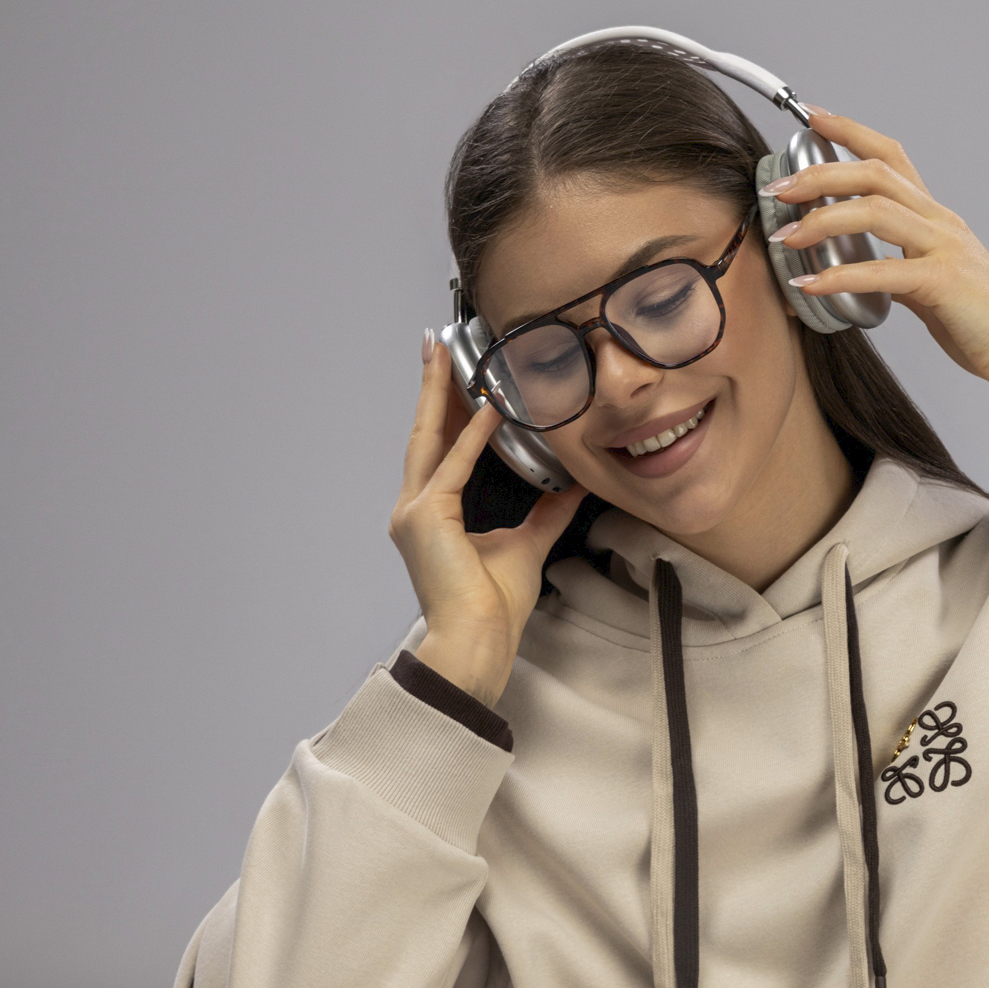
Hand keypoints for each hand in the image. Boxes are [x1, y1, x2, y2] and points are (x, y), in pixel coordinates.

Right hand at [388, 338, 584, 706]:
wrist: (478, 643)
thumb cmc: (491, 609)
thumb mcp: (528, 545)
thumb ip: (547, 512)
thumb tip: (573, 487)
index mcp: (433, 515)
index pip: (441, 449)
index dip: (447, 412)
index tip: (455, 378)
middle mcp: (415, 509)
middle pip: (425, 434)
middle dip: (431, 387)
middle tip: (436, 344)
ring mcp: (414, 513)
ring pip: (427, 438)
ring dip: (437, 393)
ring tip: (444, 353)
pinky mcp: (426, 518)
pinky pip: (453, 467)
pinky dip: (471, 438)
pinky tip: (488, 410)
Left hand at [764, 111, 988, 420]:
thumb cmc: (986, 324)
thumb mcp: (935, 290)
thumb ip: (902, 274)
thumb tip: (870, 276)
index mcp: (937, 218)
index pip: (890, 156)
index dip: (850, 133)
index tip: (811, 119)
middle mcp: (939, 222)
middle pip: (874, 173)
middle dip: (820, 173)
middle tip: (780, 187)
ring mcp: (943, 247)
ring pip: (875, 210)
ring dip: (823, 218)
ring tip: (787, 236)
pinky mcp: (942, 282)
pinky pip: (882, 272)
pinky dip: (840, 276)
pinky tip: (811, 284)